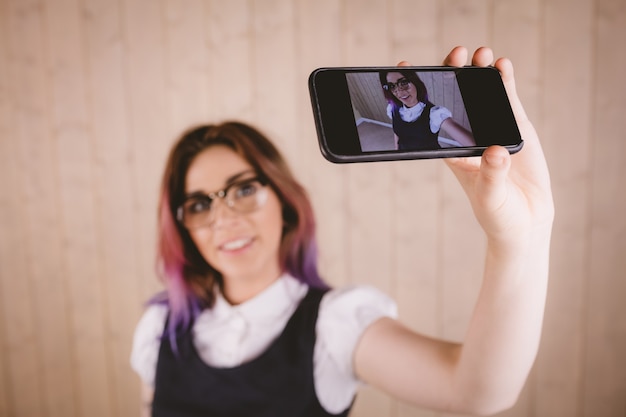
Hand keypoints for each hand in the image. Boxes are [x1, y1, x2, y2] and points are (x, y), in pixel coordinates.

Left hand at [403, 47, 553, 245]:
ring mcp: (492, 128)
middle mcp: (469, 135)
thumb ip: (492, 176)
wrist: (526, 220)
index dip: (419, 95)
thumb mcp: (489, 196)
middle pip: (456, 98)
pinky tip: (501, 65)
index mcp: (452, 151)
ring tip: (480, 54)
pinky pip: (507, 99)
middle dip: (454, 74)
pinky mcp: (514, 127)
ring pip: (481, 93)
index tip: (406, 69)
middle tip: (455, 55)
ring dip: (479, 71)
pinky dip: (504, 81)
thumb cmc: (497, 213)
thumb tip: (497, 152)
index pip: (430, 119)